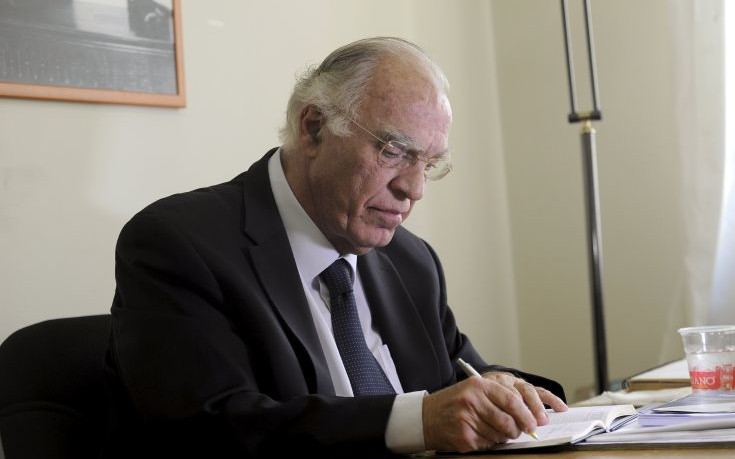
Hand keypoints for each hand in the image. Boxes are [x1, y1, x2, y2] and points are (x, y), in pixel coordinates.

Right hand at [422, 374, 566, 452]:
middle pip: (508, 421)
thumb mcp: (473, 391)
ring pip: (500, 435)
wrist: (425, 417)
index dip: (526, 414)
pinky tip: (478, 435)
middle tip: (517, 431)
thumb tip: (527, 416)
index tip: (534, 423)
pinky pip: (488, 444)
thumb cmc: (453, 403)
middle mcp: (472, 401)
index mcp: (478, 386)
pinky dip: (488, 442)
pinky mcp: (464, 437)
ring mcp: (467, 420)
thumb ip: (498, 399)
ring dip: (502, 437)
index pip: (512, 400)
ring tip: (492, 430)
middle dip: (517, 430)